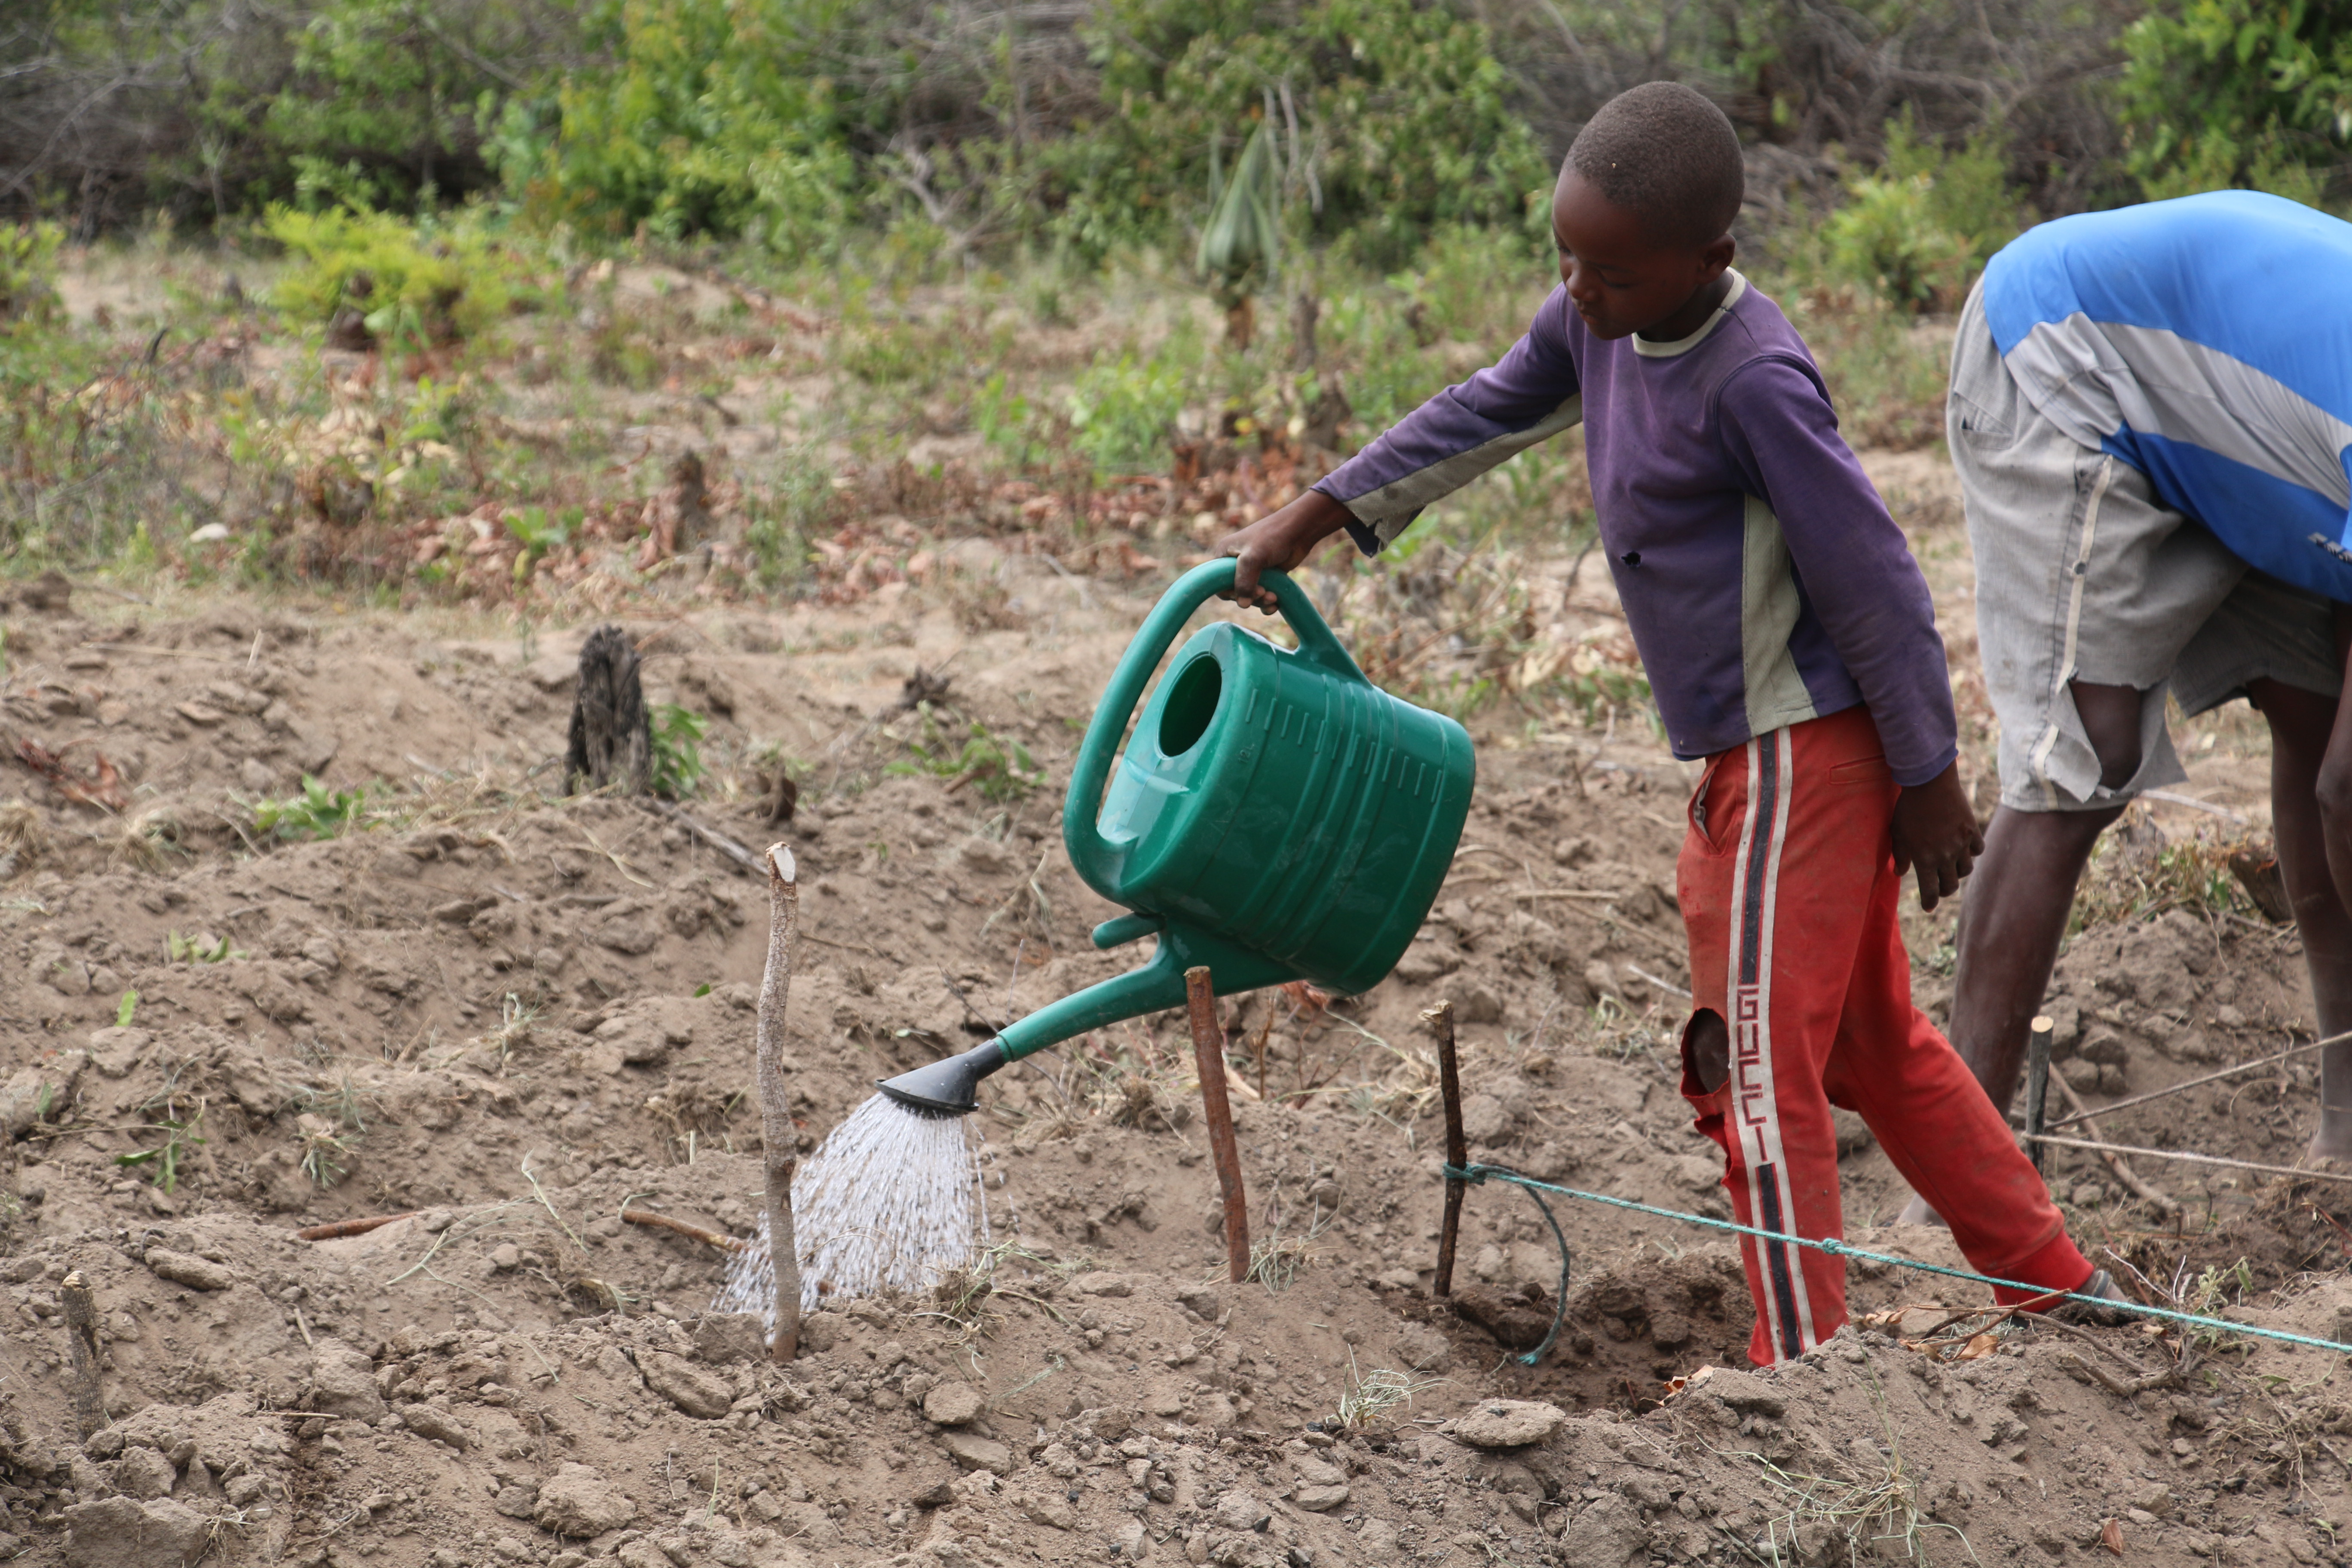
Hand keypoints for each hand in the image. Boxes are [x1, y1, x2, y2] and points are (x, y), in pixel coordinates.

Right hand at [1216, 490, 1352, 611]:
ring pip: (1250, 595)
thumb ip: (1244, 581)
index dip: (1230, 592)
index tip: (1245, 593)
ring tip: (1273, 597)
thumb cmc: (1272, 537)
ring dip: (1261, 601)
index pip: (1218, 582)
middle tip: (1264, 593)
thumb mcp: (1253, 558)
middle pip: (1235, 591)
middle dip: (1250, 596)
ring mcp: (1252, 570)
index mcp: (1225, 554)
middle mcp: (1235, 563)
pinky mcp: (1266, 577)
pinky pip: (1262, 596)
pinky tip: (1275, 604)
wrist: (1299, 531)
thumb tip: (1243, 604)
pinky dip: (1267, 603)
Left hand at [1890, 760, 1983, 911]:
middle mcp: (1945, 856)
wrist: (1929, 783)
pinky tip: (1964, 849)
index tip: (1928, 907)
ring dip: (1957, 873)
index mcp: (1925, 859)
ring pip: (1965, 871)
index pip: (1929, 891)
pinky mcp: (1973, 831)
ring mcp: (1961, 844)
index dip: (1929, 902)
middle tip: (1939, 888)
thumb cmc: (1908, 808)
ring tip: (1950, 868)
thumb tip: (1899, 873)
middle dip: (1943, 891)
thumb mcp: (1897, 832)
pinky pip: (1977, 851)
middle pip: (1950, 886)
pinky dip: (1972, 853)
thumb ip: (1900, 855)